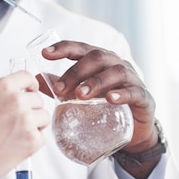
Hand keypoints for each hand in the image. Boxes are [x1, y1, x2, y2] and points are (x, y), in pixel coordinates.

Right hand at [0, 71, 48, 178]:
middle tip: (17, 124)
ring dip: (35, 126)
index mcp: (2, 87)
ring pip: (44, 117)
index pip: (28, 77)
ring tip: (15, 136)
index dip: (31, 87)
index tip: (31, 92)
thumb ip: (3, 98)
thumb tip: (20, 99)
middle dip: (32, 111)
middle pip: (39, 100)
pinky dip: (32, 144)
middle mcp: (17, 100)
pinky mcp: (33, 139)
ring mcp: (27, 119)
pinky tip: (15, 147)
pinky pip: (42, 137)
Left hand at [39, 40, 157, 153]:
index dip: (64, 48)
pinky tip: (110, 99)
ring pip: (115, 72)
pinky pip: (134, 92)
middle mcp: (116, 64)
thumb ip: (60, 86)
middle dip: (76, 72)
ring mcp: (132, 79)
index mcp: (99, 61)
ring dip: (96, 82)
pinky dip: (122, 94)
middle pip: (96, 58)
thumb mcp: (80, 96)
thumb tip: (35, 79)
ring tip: (80, 96)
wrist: (133, 131)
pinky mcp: (143, 98)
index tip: (45, 54)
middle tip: (59, 90)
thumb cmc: (105, 107)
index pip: (80, 48)